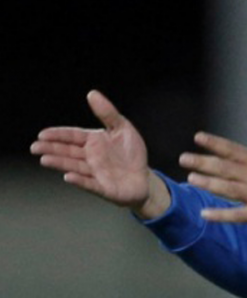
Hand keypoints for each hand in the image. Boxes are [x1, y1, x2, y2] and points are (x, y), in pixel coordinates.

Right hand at [30, 91, 168, 216]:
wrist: (144, 178)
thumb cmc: (131, 154)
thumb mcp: (123, 128)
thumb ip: (107, 113)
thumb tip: (92, 94)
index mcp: (93, 142)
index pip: (72, 136)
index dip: (58, 135)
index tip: (43, 134)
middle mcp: (90, 157)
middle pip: (68, 151)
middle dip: (52, 149)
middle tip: (35, 147)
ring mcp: (95, 173)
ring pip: (75, 166)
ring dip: (60, 163)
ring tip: (45, 160)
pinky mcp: (103, 188)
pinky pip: (90, 184)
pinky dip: (80, 181)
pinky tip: (68, 177)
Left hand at [180, 126, 246, 227]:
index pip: (233, 150)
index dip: (215, 143)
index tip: (197, 137)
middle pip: (225, 167)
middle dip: (203, 162)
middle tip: (184, 158)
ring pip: (228, 188)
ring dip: (209, 183)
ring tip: (191, 179)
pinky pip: (237, 215)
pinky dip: (221, 214)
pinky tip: (205, 214)